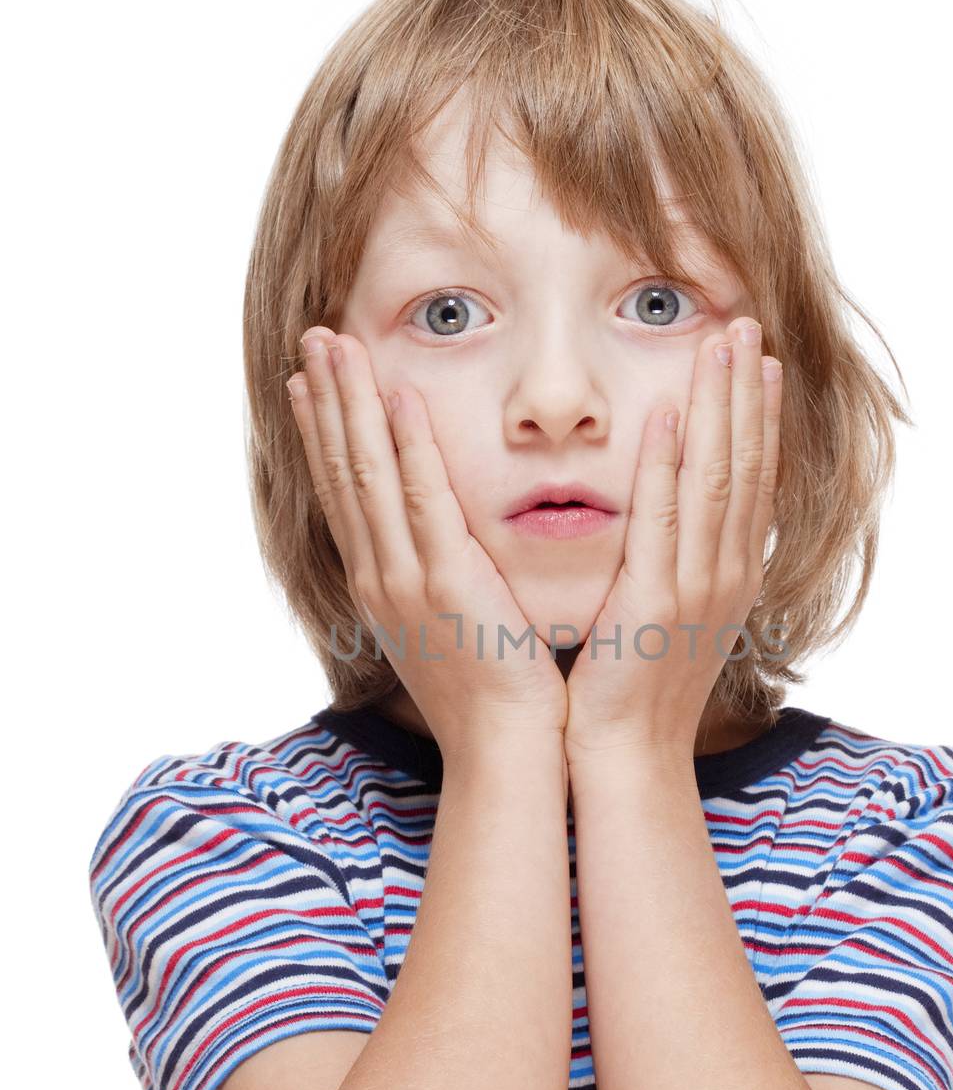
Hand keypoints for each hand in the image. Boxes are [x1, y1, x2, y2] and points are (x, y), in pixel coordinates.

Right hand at [288, 328, 567, 757]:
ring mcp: (405, 578)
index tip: (311, 383)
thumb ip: (440, 582)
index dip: (325, 434)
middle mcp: (379, 576)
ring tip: (335, 345)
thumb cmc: (489, 694)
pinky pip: (422, 499)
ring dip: (351, 404)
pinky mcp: (446, 582)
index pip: (345, 494)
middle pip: (342, 471)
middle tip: (312, 340)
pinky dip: (407, 447)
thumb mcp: (450, 630)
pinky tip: (399, 398)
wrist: (504, 749)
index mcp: (382, 586)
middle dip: (327, 401)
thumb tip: (442, 554)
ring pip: (368, 474)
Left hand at [563, 316, 781, 765]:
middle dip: (747, 392)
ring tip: (723, 343)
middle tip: (748, 325)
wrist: (629, 755)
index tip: (760, 363)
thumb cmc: (639, 691)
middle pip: (745, 464)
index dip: (758, 417)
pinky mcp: (656, 598)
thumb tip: (680, 534)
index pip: (752, 480)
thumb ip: (679, 569)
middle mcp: (726, 574)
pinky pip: (665, 518)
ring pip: (717, 478)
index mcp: (729, 577)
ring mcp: (698, 585)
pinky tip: (672, 413)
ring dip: (721, 406)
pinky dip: (671, 463)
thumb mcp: (672, 621)